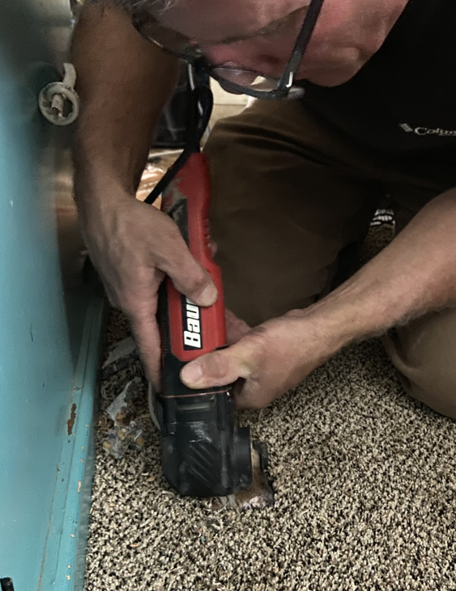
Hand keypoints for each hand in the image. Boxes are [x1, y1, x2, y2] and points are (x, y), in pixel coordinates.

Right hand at [80, 192, 217, 385]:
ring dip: (185, 297)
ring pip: (163, 303)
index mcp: (136, 304)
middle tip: (216, 328)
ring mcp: (129, 287)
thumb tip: (207, 299)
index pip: (151, 348)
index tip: (173, 388)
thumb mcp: (170, 250)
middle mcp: (130, 301)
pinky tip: (191, 264)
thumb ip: (191, 277)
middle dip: (190, 326)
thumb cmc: (130, 225)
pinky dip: (175, 281)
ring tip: (207, 285)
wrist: (103, 202)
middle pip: (164, 325)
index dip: (162, 369)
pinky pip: (158, 286)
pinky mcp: (131, 274)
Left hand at [179, 311, 334, 408]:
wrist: (321, 327)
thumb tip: (188, 379)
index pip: (213, 397)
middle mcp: (255, 387)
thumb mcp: (248, 354)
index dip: (196, 380)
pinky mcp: (267, 354)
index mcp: (250, 396)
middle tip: (189, 340)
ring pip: (230, 359)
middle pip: (220, 376)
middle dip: (205, 357)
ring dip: (218, 343)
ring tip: (204, 327)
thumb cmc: (292, 345)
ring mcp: (261, 370)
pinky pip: (242, 347)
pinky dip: (233, 335)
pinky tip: (224, 320)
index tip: (181, 362)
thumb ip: (218, 366)